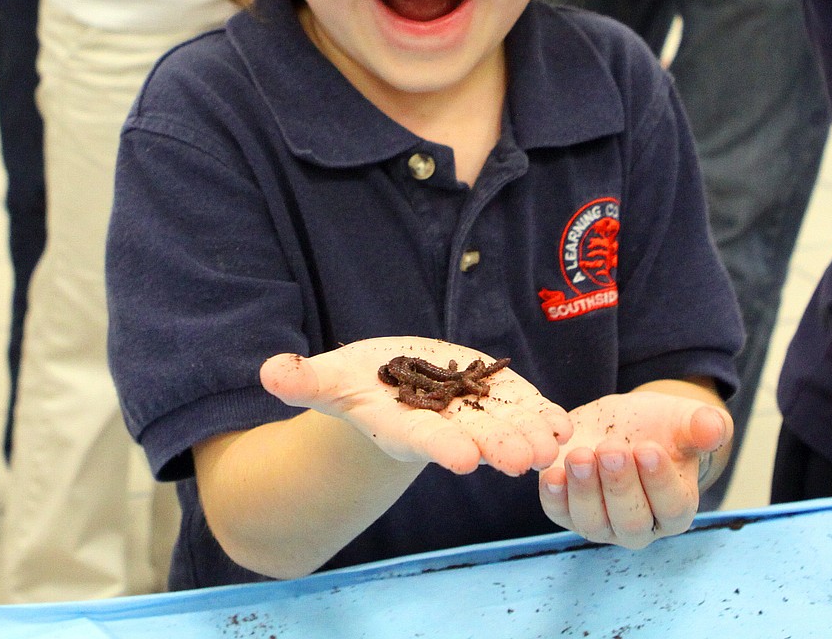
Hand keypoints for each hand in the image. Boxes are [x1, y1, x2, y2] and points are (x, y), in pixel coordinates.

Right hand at [261, 336, 571, 476]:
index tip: (462, 458)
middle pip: (472, 440)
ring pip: (504, 430)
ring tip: (554, 444)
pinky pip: (520, 411)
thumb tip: (267, 372)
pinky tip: (563, 425)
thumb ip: (303, 380)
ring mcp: (471, 417)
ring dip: (529, 439)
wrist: (391, 384)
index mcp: (402, 425)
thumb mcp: (330, 379)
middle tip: (524, 459)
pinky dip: (541, 419)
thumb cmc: (357, 383)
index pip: (422, 438)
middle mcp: (441, 428)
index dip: (441, 446)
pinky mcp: (493, 401)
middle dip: (498, 448)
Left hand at [538, 390, 731, 548]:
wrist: (620, 424)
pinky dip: (554, 497)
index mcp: (677, 507)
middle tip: (611, 450)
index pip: (672, 506)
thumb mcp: (683, 419)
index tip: (647, 449)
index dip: (659, 481)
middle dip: (619, 485)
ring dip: (584, 491)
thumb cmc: (659, 427)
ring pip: (594, 521)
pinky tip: (552, 474)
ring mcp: (602, 522)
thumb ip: (703, 426)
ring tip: (580, 456)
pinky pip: (559, 513)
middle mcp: (640, 525)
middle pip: (631, 520)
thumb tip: (714, 428)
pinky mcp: (568, 510)